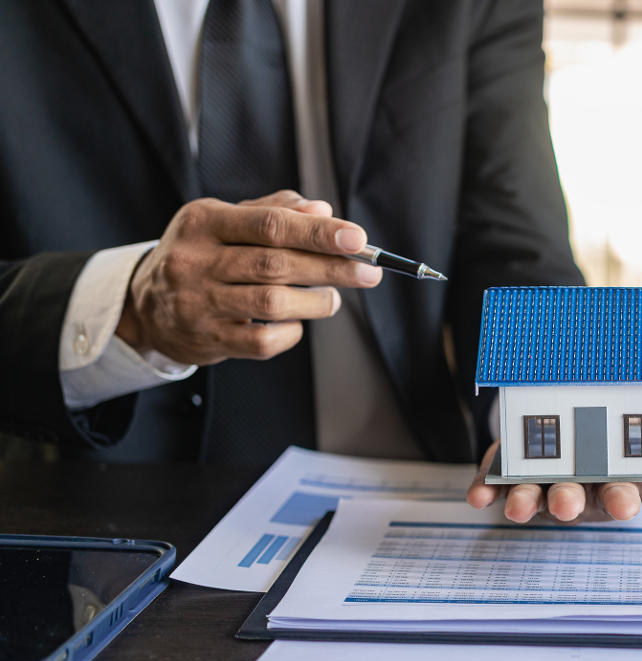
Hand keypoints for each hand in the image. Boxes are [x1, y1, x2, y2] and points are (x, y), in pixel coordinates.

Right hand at [115, 190, 382, 364]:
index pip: (271, 224)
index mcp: (203, 220)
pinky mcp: (207, 339)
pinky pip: (262, 341)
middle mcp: (196, 260)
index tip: (358, 239)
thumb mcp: (224, 222)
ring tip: (333, 298)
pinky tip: (297, 321)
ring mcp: (198, 302)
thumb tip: (323, 209)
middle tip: (368, 271)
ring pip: (272, 303)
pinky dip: (291, 332)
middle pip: (276, 263)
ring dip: (315, 301)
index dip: (319, 233)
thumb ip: (274, 212)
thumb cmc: (200, 256)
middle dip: (331, 268)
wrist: (145, 306)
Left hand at [465, 440, 641, 522]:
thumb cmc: (614, 452)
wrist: (569, 428)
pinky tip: (477, 497)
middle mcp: (576, 493)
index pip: (622, 497)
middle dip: (569, 504)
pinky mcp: (505, 478)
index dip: (622, 501)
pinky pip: (493, 487)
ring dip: (525, 503)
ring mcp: (539, 488)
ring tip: (518, 508)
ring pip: (532, 499)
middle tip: (567, 505)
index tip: (626, 505)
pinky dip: (484, 491)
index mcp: (613, 488)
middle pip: (573, 501)